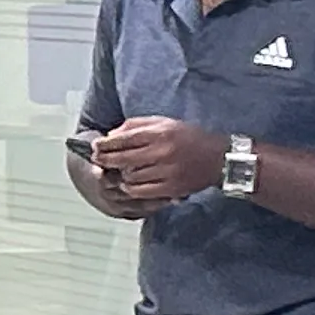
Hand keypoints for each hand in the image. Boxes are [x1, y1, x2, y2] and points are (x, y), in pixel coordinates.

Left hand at [89, 116, 226, 210]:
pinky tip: (128, 184)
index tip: (95, 146)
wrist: (218, 158)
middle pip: (123, 159)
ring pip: (130, 177)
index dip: (106, 144)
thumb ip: (137, 125)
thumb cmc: (189, 137)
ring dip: (119, 175)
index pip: (124, 139)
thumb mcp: (165, 122)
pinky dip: (131, 189)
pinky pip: (142, 192)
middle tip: (97, 160)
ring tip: (115, 171)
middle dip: (105, 160)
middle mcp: (162, 152)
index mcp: (160, 133)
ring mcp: (167, 172)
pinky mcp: (171, 188)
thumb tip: (112, 134)